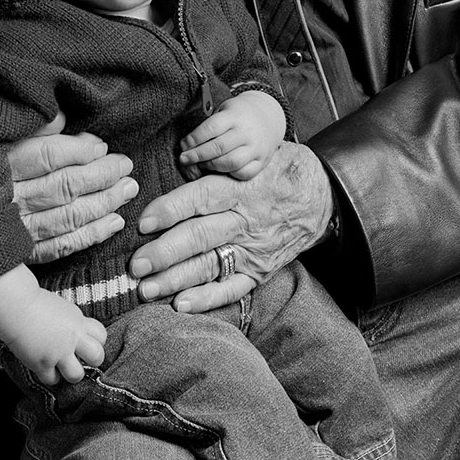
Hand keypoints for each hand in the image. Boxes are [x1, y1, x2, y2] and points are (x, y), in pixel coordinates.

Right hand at [0, 264, 106, 385]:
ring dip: (71, 374)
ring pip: (77, 375)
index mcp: (78, 321)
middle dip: (91, 361)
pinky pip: (53, 380)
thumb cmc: (37, 304)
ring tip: (64, 367)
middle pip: (97, 357)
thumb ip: (75, 324)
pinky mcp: (42, 363)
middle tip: (80, 359)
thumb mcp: (64, 310)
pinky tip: (46, 368)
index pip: (102, 336)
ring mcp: (57, 352)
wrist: (16, 306)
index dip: (96, 341)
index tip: (86, 343)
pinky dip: (50, 376)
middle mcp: (72, 338)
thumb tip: (80, 337)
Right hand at [8, 112, 138, 263]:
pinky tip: (114, 222)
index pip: (47, 156)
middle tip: (126, 166)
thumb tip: (61, 117)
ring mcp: (14, 230)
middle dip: (101, 176)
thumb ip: (30, 128)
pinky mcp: (20, 254)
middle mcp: (6, 200)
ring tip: (128, 189)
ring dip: (104, 204)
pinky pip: (61, 247)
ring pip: (67, 217)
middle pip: (62, 187)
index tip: (102, 146)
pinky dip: (91, 235)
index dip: (80, 150)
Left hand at [130, 141, 332, 312]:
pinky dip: (207, 298)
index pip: (201, 197)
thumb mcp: (255, 155)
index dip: (171, 209)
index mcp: (242, 187)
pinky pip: (232, 288)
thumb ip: (220, 161)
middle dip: (164, 253)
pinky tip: (180, 304)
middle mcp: (246, 219)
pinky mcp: (260, 270)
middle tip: (136, 265)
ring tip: (146, 289)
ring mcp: (253, 248)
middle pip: (200, 236)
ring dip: (175, 279)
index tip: (144, 222)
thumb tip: (179, 157)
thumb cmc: (280, 170)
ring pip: (210, 265)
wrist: (324, 197)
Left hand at [178, 90, 285, 178]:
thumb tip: (186, 145)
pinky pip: (244, 173)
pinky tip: (220, 170)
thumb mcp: (224, 110)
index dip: (194, 138)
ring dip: (211, 166)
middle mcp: (247, 132)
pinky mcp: (262, 161)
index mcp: (235, 116)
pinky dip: (230, 174)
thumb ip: (209, 125)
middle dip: (198, 155)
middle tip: (184, 159)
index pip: (212, 127)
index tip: (183, 145)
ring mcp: (256, 148)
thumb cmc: (238, 115)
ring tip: (201, 165)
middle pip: (219, 147)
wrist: (268, 117)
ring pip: (231, 163)